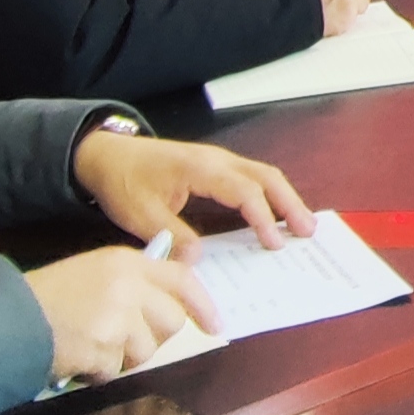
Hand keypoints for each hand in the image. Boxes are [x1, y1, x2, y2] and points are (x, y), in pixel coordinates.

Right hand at [27, 244, 212, 384]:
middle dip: (151, 337)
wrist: (8, 316)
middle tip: (121, 338)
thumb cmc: (48, 295)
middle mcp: (127, 286)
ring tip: (90, 343)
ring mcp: (117, 318)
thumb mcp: (93, 273)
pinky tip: (76, 354)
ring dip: (121, 356)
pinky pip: (115, 370)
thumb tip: (170, 307)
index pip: (181, 280)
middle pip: (171, 322)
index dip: (202, 304)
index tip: (215, 325)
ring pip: (145, 351)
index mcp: (126, 263)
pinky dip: (97, 371)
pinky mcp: (104, 349)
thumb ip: (133, 283)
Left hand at [71, 125, 317, 248]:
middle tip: (307, 232)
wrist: (106, 155)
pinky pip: (251, 178)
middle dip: (290, 204)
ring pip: (262, 175)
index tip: (273, 243)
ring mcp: (218, 161)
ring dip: (285, 199)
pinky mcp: (215, 167)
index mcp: (200, 169)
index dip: (262, 217)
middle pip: (265, 177)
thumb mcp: (139, 214)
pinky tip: (275, 215)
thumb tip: (199, 259)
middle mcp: (216, 160)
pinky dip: (270, 195)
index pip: (243, 190)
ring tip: (301, 226)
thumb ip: (171, 236)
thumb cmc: (123, 181)